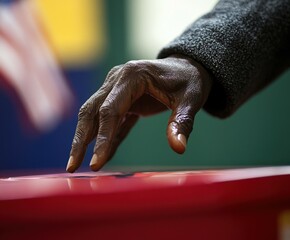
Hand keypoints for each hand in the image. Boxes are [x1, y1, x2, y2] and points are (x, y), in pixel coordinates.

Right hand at [66, 54, 211, 172]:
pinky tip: (102, 155)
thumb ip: (182, 122)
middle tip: (72, 167)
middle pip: (92, 111)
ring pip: (93, 114)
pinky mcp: (121, 98)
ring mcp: (116, 87)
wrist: (187, 67)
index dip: (102, 138)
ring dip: (85, 139)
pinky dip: (105, 137)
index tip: (96, 163)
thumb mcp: (191, 100)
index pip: (110, 110)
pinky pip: (109, 119)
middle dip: (81, 140)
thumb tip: (178, 148)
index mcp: (133, 76)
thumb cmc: (189, 81)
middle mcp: (118, 79)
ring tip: (76, 163)